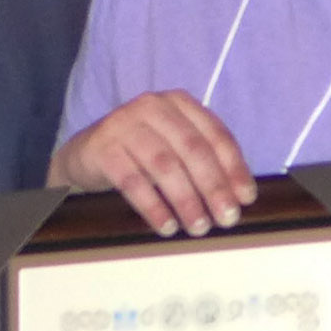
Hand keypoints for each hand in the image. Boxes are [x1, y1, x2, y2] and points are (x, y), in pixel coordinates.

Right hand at [50, 92, 255, 238]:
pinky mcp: (102, 147)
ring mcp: (124, 124)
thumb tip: (240, 198)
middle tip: (226, 218)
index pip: (215, 134)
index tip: (245, 198)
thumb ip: (204, 163)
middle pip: (193, 149)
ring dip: (186, 200)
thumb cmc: (141, 155)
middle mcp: (153, 107)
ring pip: (164, 164)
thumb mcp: (175, 150)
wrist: (85, 156)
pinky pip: (132, 180)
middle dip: (214, 187)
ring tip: (199, 226)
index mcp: (179, 103)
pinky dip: (153, 206)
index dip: (234, 168)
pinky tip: (166, 226)